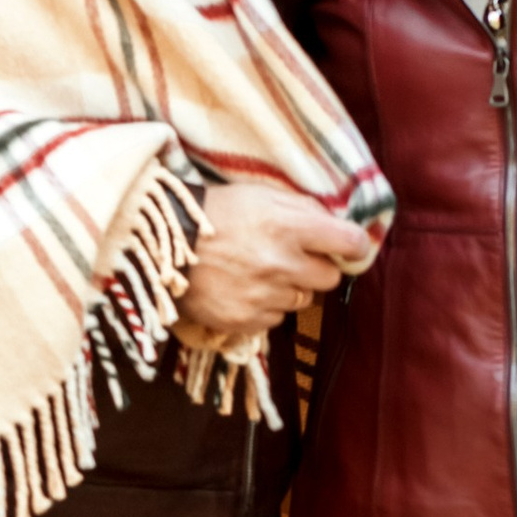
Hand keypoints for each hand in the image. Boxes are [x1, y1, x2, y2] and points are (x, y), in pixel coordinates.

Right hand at [177, 180, 376, 348]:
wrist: (161, 247)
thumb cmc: (215, 213)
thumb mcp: (260, 194)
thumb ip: (304, 208)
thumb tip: (340, 225)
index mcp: (288, 227)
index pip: (350, 242)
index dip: (354, 244)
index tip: (349, 245)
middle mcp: (280, 265)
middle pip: (330, 277)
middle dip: (317, 267)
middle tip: (295, 257)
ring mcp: (263, 297)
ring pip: (302, 300)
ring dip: (289, 287)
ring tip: (260, 271)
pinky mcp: (245, 322)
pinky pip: (275, 319)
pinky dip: (265, 306)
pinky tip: (244, 288)